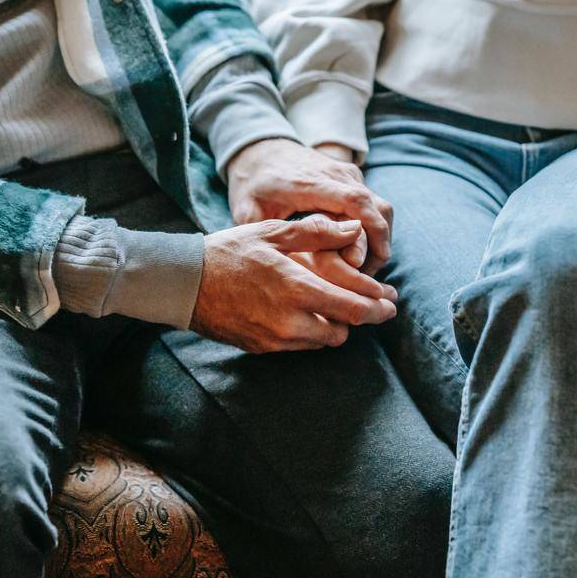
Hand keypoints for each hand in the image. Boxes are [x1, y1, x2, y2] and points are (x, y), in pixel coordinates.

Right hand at [191, 215, 397, 353]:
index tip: (391, 302)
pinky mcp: (262, 348)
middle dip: (362, 319)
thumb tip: (355, 229)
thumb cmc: (229, 251)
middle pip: (343, 331)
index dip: (378, 307)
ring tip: (341, 308)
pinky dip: (312, 332)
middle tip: (378, 308)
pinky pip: (300, 346)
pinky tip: (311, 314)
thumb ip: (318, 233)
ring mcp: (275, 339)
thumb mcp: (273, 233)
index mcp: (296, 289)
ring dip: (336, 326)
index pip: (353, 309)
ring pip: (323, 341)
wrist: (185, 283)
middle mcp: (289, 321)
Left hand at [226, 138, 393, 273]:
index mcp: (311, 183)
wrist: (262, 149)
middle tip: (365, 278)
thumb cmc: (254, 183)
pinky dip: (373, 230)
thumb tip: (276, 264)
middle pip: (376, 207)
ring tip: (363, 269)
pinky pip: (374, 205)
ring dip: (379, 239)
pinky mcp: (352, 178)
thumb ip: (262, 234)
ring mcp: (347, 174)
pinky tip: (358, 253)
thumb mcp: (248, 208)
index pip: (354, 201)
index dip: (369, 231)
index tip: (372, 261)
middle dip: (378, 244)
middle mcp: (336, 175)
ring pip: (381, 207)